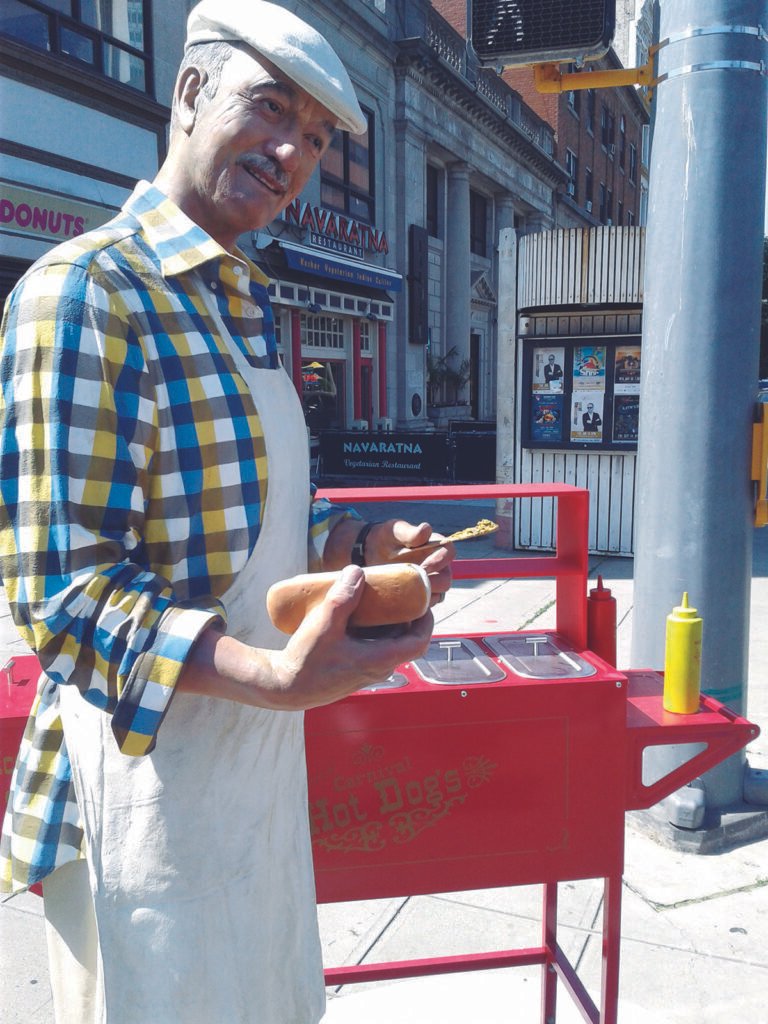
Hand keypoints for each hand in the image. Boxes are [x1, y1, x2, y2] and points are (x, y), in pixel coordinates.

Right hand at [266, 565, 432, 707]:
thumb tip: (357, 571)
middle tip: (398, 592)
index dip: (426, 621)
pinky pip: (373, 648)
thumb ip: (342, 599)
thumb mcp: (323, 626)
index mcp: (379, 660)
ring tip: (377, 598)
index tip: (423, 600)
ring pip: (388, 644)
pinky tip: (356, 616)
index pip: (418, 642)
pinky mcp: (354, 671)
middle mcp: (377, 669)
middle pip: (404, 640)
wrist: (284, 687)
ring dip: (387, 623)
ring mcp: (366, 672)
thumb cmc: (305, 662)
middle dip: (405, 615)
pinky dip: (372, 631)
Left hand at [362, 519, 454, 606]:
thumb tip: (426, 530)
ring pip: (437, 596)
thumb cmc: (387, 537)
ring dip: (425, 597)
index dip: (441, 560)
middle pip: (446, 579)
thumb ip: (410, 531)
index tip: (425, 566)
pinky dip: (416, 607)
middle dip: (433, 583)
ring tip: (406, 593)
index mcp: (436, 546)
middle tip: (414, 583)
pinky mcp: (419, 596)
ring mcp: (429, 583)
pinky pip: (424, 606)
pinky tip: (402, 604)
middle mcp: (438, 566)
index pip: (449, 551)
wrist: (370, 552)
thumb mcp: (395, 530)